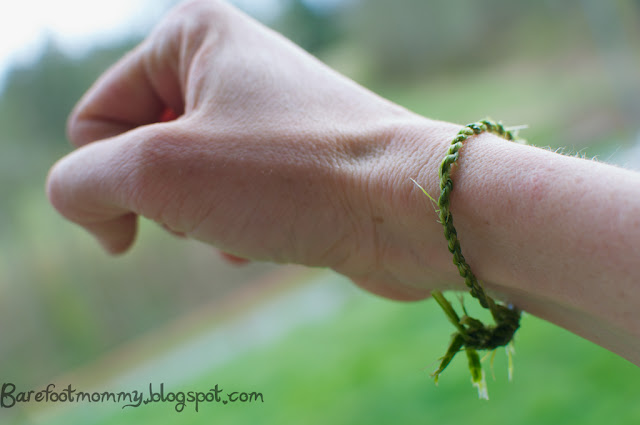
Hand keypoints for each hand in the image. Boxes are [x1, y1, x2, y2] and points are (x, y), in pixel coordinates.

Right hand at [46, 0, 458, 300]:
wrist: (408, 209)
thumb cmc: (290, 177)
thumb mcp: (157, 171)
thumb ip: (81, 181)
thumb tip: (85, 200)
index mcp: (193, 36)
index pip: (95, 118)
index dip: (103, 178)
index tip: (128, 227)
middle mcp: (233, 66)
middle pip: (143, 151)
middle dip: (165, 197)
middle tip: (216, 200)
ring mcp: (266, 116)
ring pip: (187, 184)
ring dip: (201, 218)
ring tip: (252, 216)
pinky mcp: (292, 163)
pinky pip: (231, 203)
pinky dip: (237, 230)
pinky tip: (272, 237)